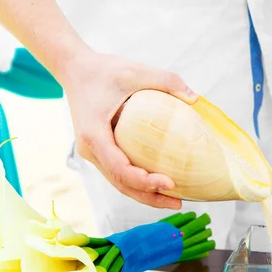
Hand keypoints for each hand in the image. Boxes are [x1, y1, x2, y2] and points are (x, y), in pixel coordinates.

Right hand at [61, 50, 198, 209]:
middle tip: (178, 202)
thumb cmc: (104, 70)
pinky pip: (119, 173)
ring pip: (119, 183)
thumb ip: (166, 81)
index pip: (120, 169)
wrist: (75, 69)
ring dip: (145, 195)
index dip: (144, 181)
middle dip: (150, 197)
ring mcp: (93, 153)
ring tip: (175, 201)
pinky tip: (161, 185)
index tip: (170, 183)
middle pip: (121, 184)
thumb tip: (195, 98)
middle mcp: (90, 149)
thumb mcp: (136, 70)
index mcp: (94, 134)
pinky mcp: (100, 152)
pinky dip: (139, 183)